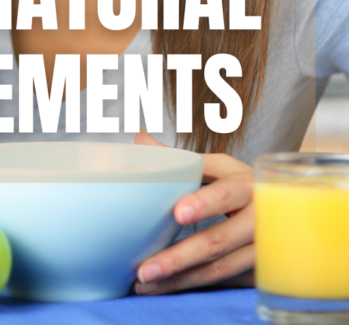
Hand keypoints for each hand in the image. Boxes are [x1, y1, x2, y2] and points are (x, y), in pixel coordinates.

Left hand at [134, 130, 253, 293]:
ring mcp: (261, 248)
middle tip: (146, 268)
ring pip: (218, 268)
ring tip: (144, 282)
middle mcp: (258, 217)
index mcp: (247, 183)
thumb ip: (181, 158)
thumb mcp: (220, 167)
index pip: (225, 193)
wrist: (287, 210)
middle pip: (218, 240)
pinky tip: (164, 288)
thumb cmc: (241, 184)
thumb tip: (140, 138)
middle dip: (179, 256)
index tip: (178, 213)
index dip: (204, 203)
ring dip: (179, 278)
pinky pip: (221, 281)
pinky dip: (191, 285)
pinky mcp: (258, 269)